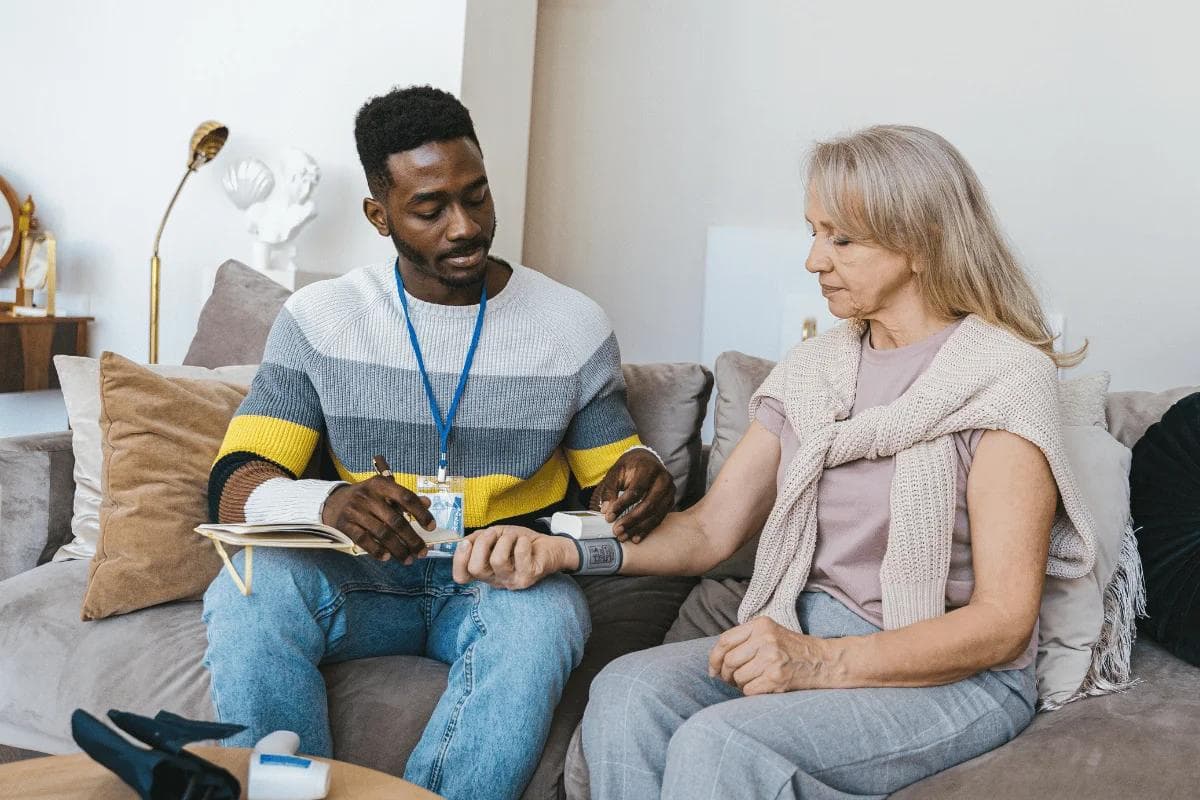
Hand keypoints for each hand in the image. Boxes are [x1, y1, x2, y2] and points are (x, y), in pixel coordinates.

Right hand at [321, 477, 434, 562]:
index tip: (431, 527)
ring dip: (398, 549)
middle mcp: (368, 496)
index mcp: (380, 484)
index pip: (406, 497)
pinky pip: (364, 540)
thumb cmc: (366, 498)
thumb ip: (404, 498)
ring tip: (408, 559)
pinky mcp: (345, 525)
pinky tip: (387, 557)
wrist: (333, 502)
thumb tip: (427, 503)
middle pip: (395, 520)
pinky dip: (377, 550)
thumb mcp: (384, 492)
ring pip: (382, 533)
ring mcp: (355, 510)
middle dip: (412, 539)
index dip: (421, 513)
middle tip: (422, 552)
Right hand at [451, 526, 577, 589]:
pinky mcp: (528, 577)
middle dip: (483, 543)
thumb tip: (464, 541)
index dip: (459, 559)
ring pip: (497, 560)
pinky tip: (526, 543)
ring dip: (505, 539)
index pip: (461, 577)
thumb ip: (477, 539)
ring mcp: (512, 581)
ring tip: (514, 537)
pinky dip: (522, 542)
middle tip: (495, 534)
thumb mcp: (495, 536)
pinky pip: (519, 555)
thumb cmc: (520, 542)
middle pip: (476, 568)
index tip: (467, 543)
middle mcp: (496, 580)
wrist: (549, 546)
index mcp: (485, 572)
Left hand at [590, 449, 674, 542]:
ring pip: (656, 514)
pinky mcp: (670, 501)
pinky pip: (660, 518)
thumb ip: (610, 489)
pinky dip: (647, 529)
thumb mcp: (616, 472)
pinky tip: (636, 537)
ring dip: (639, 528)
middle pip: (649, 504)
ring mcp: (670, 491)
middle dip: (631, 520)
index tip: (609, 517)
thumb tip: (606, 510)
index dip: (622, 505)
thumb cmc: (629, 467)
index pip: (636, 490)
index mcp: (649, 468)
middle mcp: (663, 479)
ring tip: (624, 536)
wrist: (646, 461)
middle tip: (617, 531)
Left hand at [707, 617, 830, 694]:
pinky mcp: (777, 677)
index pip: (725, 641)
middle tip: (731, 681)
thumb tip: (716, 662)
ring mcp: (772, 658)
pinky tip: (761, 687)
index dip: (714, 658)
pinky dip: (751, 692)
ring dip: (740, 685)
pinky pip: (749, 690)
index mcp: (761, 625)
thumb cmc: (793, 649)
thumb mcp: (770, 633)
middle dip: (726, 675)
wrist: (823, 661)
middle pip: (729, 661)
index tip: (713, 670)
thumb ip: (745, 640)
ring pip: (738, 678)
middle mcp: (765, 639)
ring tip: (752, 682)